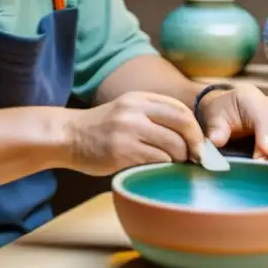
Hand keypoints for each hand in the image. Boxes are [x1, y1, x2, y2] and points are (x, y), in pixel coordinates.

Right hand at [62, 91, 205, 175]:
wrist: (69, 136)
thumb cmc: (102, 128)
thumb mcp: (127, 110)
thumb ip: (153, 115)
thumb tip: (190, 136)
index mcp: (139, 98)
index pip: (180, 109)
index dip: (195, 128)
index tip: (198, 144)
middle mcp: (135, 110)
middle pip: (183, 123)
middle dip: (195, 144)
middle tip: (195, 158)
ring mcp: (129, 130)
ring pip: (173, 146)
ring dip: (178, 159)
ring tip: (172, 164)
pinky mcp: (122, 151)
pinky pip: (157, 161)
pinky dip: (163, 167)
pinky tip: (156, 169)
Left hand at [200, 85, 267, 162]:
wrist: (224, 113)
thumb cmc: (220, 113)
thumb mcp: (212, 117)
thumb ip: (215, 128)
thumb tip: (217, 141)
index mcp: (250, 97)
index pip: (265, 112)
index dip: (267, 132)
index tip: (265, 152)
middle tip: (263, 161)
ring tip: (266, 169)